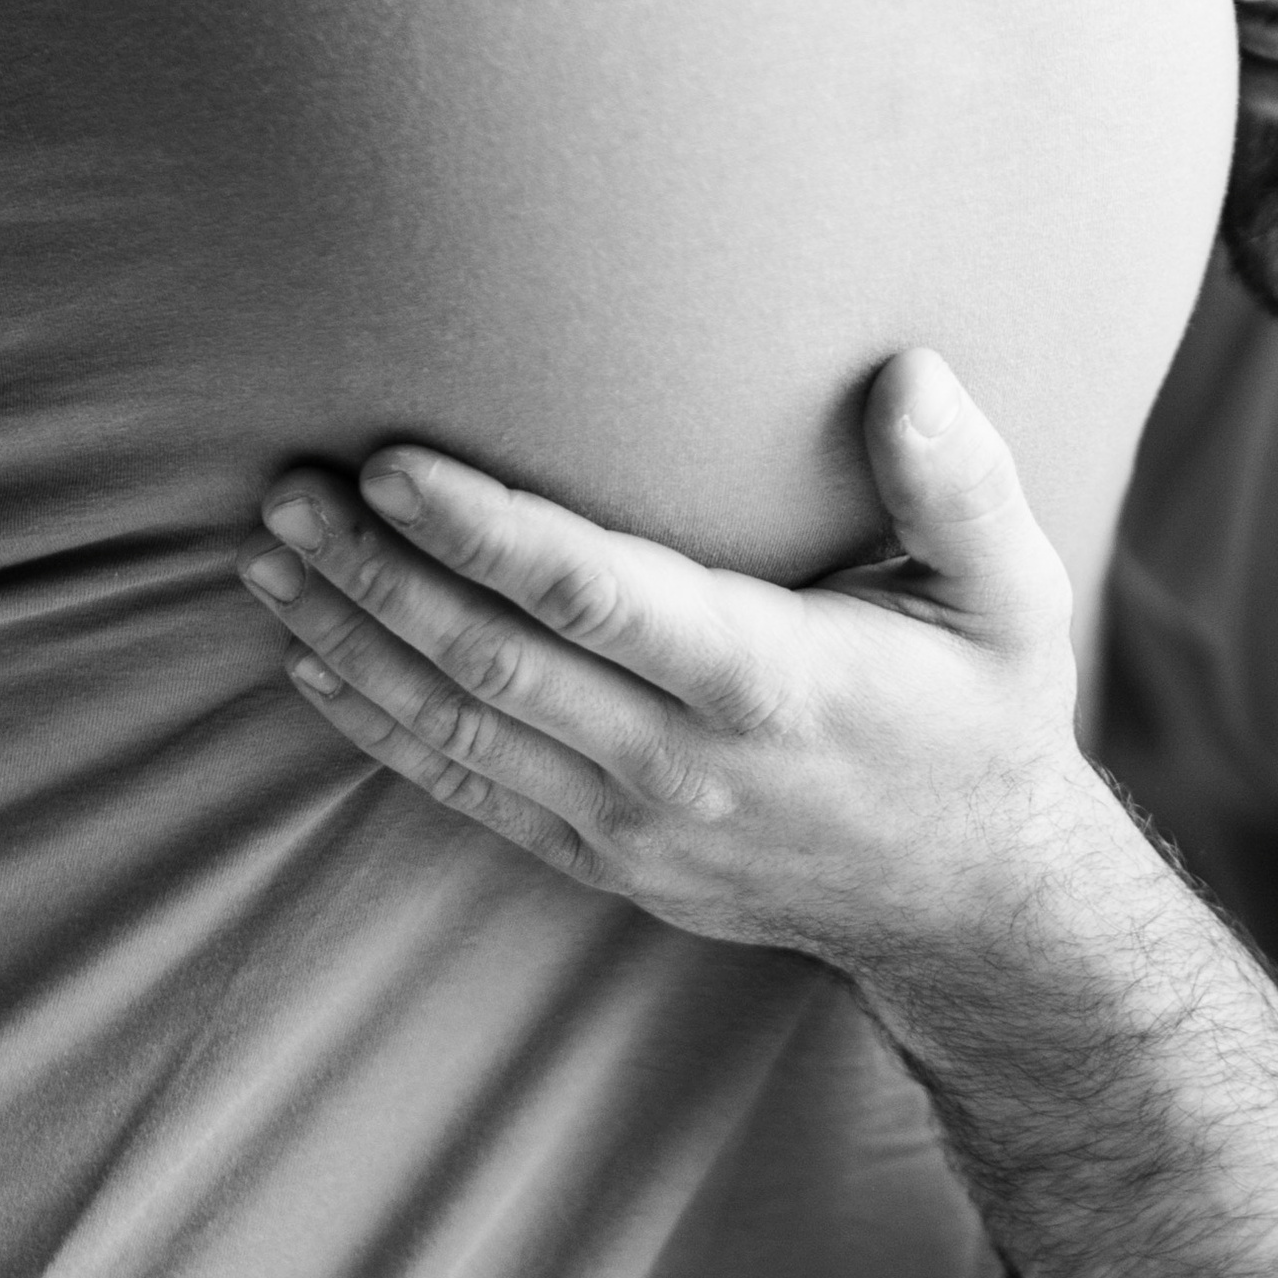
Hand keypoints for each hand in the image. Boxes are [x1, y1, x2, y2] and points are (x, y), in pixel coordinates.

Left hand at [236, 352, 1097, 971]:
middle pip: (492, 662)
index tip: (392, 466)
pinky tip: (311, 665)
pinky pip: (464, 792)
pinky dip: (377, 729)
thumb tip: (908, 372)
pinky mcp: (604, 860)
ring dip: (352, 642)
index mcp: (767, 680)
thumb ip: (961, 483)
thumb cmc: (982, 716)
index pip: (592, 596)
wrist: (971, 904)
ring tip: (267, 562)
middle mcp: (683, 762)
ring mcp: (632, 825)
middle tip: (287, 493)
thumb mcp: (1010, 596)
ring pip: (457, 730)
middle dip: (377, 575)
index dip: (483, 531)